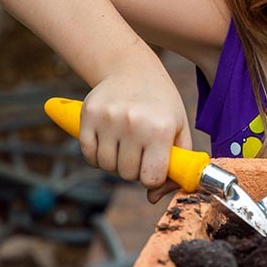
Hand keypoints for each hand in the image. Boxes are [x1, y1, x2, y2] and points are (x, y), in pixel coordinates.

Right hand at [78, 60, 190, 201]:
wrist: (132, 69)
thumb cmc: (161, 104)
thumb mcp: (179, 128)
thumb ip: (176, 165)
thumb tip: (153, 198)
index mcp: (160, 129)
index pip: (150, 178)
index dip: (152, 177)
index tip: (154, 166)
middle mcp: (134, 123)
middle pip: (126, 174)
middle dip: (134, 169)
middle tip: (141, 151)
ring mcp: (108, 119)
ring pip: (106, 166)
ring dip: (116, 162)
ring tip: (127, 143)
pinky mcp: (88, 115)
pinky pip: (88, 155)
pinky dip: (98, 154)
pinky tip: (110, 140)